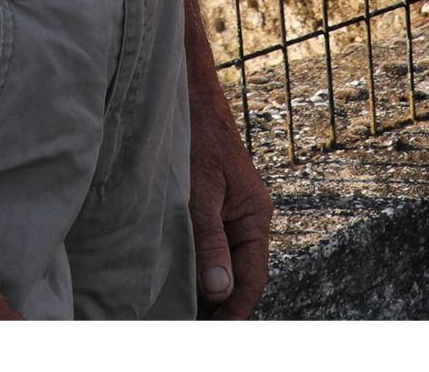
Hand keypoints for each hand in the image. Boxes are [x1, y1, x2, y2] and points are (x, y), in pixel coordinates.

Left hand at [187, 72, 272, 318]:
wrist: (185, 94)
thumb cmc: (196, 134)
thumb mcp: (201, 191)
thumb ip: (209, 240)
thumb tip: (219, 290)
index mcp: (255, 215)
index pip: (252, 278)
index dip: (236, 312)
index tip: (216, 335)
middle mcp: (246, 218)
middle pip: (238, 276)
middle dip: (218, 307)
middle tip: (189, 329)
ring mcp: (228, 212)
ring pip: (221, 263)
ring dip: (204, 289)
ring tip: (178, 315)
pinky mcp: (209, 206)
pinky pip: (207, 246)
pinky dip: (194, 267)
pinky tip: (173, 281)